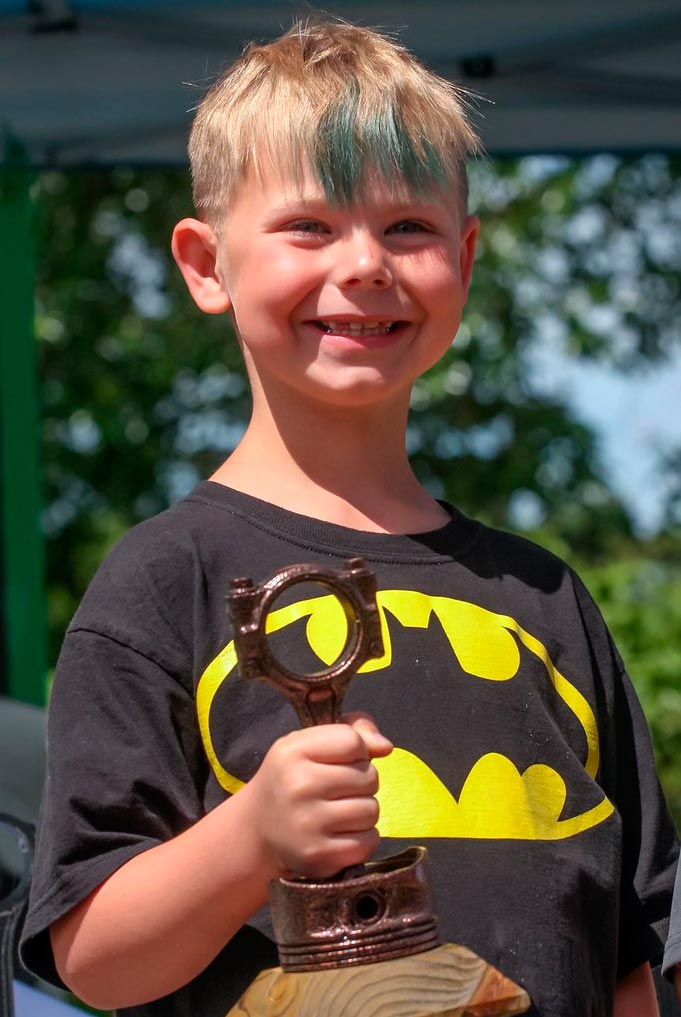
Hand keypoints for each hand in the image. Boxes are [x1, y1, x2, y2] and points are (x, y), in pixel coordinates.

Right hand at [246, 714, 392, 879]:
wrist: (257, 829)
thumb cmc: (291, 778)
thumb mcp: (307, 744)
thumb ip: (351, 730)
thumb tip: (385, 746)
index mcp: (293, 751)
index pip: (353, 742)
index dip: (357, 751)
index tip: (342, 761)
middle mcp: (299, 786)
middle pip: (368, 777)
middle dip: (362, 782)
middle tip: (340, 790)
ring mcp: (308, 823)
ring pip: (371, 810)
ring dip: (364, 810)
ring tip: (341, 811)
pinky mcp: (320, 855)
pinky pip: (368, 841)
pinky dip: (363, 837)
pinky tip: (342, 833)